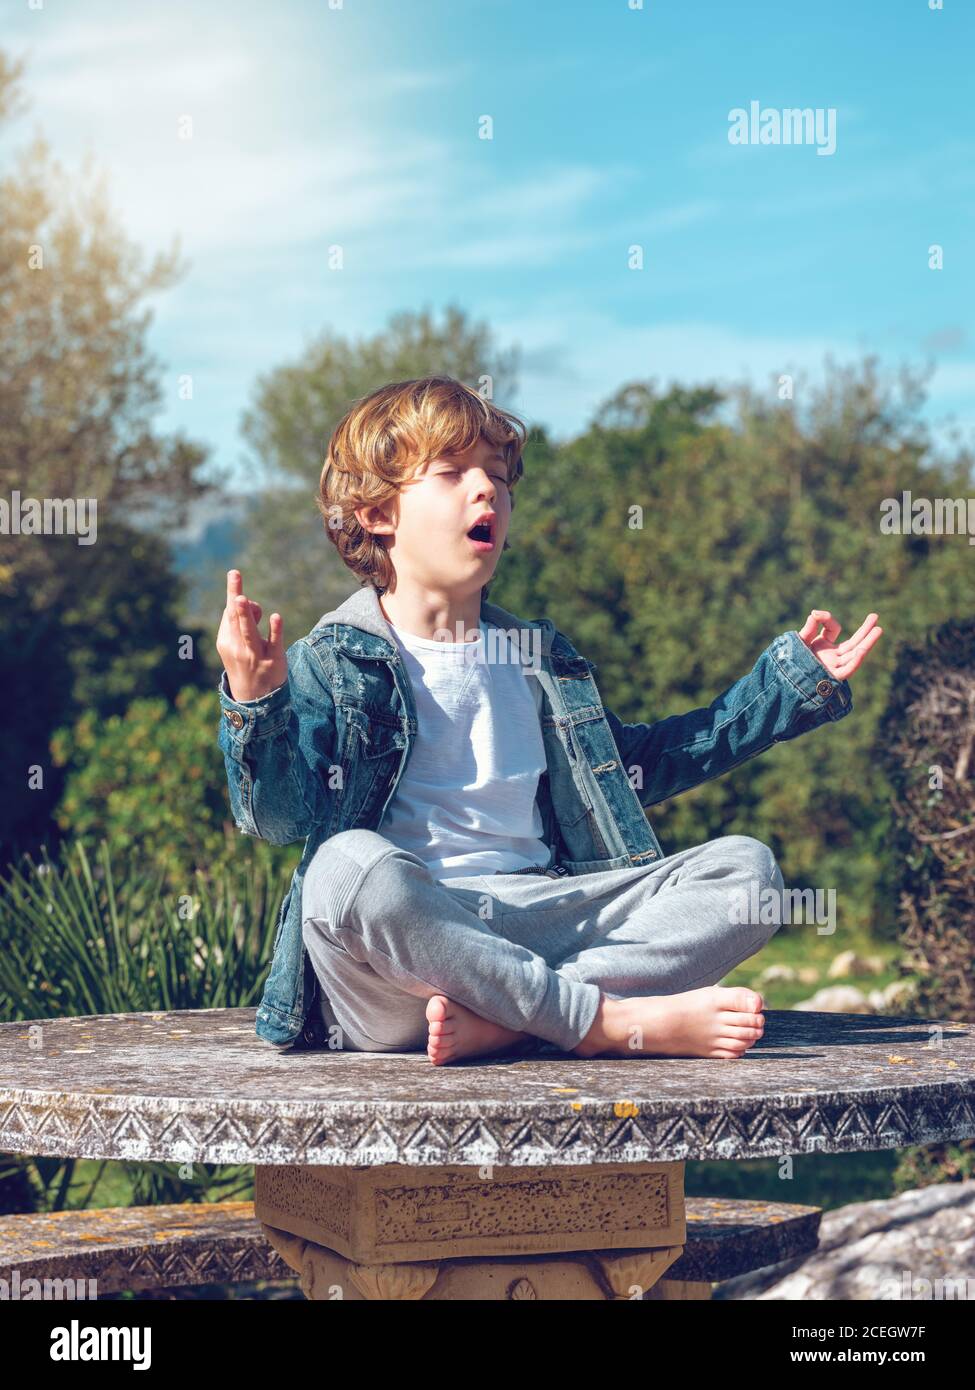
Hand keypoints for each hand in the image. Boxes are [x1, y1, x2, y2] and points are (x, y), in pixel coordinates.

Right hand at [216, 570, 287, 701]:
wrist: (253, 699)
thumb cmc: (245, 663)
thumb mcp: (237, 645)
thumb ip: (244, 622)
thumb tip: (251, 603)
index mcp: (226, 641)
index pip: (229, 613)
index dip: (234, 594)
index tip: (235, 573)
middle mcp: (237, 647)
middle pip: (235, 619)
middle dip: (235, 599)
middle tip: (235, 578)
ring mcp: (255, 655)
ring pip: (249, 632)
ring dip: (247, 615)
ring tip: (244, 599)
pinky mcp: (273, 660)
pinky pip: (274, 642)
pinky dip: (275, 630)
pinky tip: (275, 617)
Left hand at [797, 609, 882, 679]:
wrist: (784, 680)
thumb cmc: (790, 661)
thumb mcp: (800, 641)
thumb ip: (809, 628)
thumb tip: (815, 613)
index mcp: (823, 646)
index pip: (833, 629)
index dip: (827, 619)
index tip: (816, 615)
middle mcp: (831, 656)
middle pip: (853, 642)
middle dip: (865, 630)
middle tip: (875, 616)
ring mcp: (833, 666)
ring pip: (855, 654)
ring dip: (867, 643)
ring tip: (879, 629)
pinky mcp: (832, 677)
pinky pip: (847, 670)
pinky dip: (855, 661)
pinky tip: (863, 649)